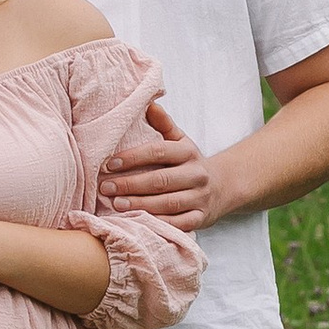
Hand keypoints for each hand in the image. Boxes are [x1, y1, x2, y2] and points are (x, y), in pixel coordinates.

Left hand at [98, 98, 218, 228]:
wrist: (223, 186)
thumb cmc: (189, 162)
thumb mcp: (180, 140)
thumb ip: (164, 124)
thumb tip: (149, 104)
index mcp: (188, 152)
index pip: (159, 152)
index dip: (133, 157)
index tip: (110, 164)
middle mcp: (196, 175)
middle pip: (161, 180)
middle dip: (131, 184)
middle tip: (106, 187)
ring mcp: (200, 198)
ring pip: (168, 203)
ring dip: (140, 204)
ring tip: (116, 205)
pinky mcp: (201, 219)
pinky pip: (178, 223)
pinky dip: (159, 223)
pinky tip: (139, 222)